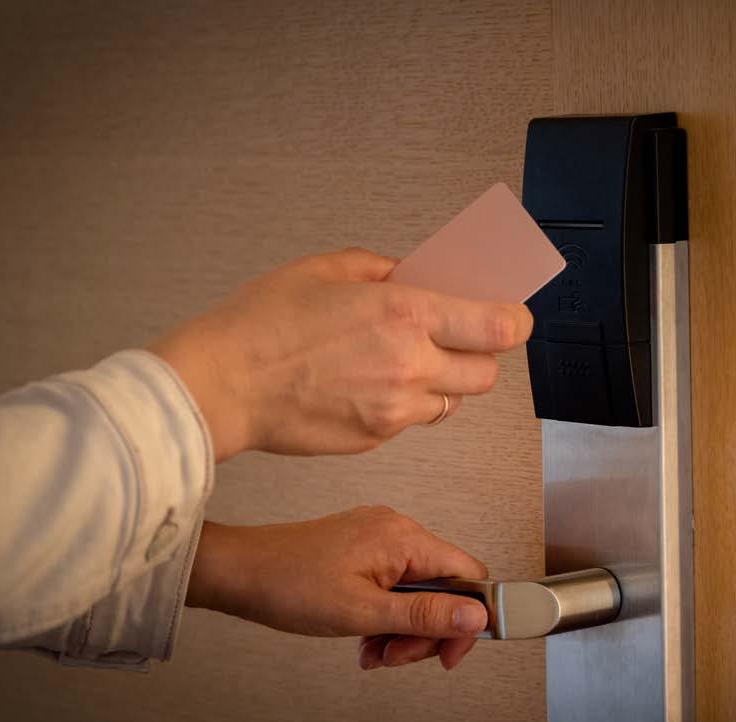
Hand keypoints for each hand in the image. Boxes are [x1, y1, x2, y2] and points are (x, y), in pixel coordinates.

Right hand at [151, 248, 532, 461]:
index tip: (512, 316)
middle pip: (486, 373)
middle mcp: (412, 365)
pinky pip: (413, 421)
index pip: (497, 327)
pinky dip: (406, 404)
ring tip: (406, 363)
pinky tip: (369, 386)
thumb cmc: (261, 323)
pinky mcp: (376, 439)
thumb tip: (414, 275)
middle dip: (479, 354)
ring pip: (452, 402)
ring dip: (444, 382)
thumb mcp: (325, 270)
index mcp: (405, 314)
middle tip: (455, 337)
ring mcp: (396, 410)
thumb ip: (382, 270)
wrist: (221, 387)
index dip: (515, 322)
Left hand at [186, 506, 489, 669]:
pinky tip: (363, 638)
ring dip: (402, 629)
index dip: (466, 620)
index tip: (446, 655)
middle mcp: (398, 531)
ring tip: (372, 651)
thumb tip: (479, 616)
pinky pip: (393, 585)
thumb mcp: (364, 612)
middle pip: (443, 588)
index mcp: (405, 539)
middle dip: (425, 630)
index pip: (468, 576)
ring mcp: (379, 538)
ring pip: (417, 591)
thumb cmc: (290, 585)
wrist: (238, 573)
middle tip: (394, 656)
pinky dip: (385, 616)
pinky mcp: (363, 549)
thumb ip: (425, 614)